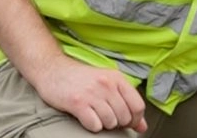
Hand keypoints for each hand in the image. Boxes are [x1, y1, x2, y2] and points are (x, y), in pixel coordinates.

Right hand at [32, 56, 147, 132]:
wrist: (53, 70)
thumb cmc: (81, 78)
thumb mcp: (107, 84)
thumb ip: (127, 102)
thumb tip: (142, 126)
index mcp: (117, 78)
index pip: (138, 105)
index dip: (135, 119)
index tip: (128, 122)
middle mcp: (107, 84)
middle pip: (125, 117)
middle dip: (118, 123)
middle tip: (107, 117)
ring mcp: (92, 93)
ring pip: (110, 123)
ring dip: (104, 124)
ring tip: (95, 115)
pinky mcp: (77, 103)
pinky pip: (95, 125)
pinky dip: (92, 126)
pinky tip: (86, 117)